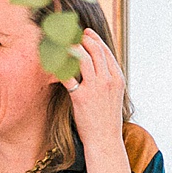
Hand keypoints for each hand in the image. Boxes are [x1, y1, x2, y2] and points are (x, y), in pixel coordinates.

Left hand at [62, 31, 126, 150]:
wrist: (105, 139)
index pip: (106, 52)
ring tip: (62, 43)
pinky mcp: (81, 97)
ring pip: (83, 58)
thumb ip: (108, 78)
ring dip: (71, 47)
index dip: (95, 39)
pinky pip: (68, 75)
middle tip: (72, 34)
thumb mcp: (114, 95)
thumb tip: (97, 65)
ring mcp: (95, 88)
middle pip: (95, 51)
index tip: (86, 33)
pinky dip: (60, 65)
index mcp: (118, 78)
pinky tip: (53, 60)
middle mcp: (108, 80)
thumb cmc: (107, 118)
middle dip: (83, 39)